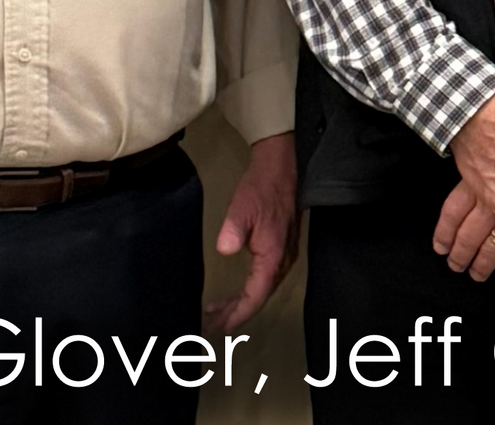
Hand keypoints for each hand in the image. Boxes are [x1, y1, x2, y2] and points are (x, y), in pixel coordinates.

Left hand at [206, 133, 299, 331]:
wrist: (282, 167)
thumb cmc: (262, 188)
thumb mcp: (243, 207)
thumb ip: (234, 230)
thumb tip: (225, 249)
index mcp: (273, 256)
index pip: (255, 296)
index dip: (237, 314)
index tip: (218, 327)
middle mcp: (282, 261)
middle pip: (260, 297)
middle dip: (236, 313)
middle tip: (210, 322)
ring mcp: (284, 255)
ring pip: (263, 289)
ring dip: (242, 303)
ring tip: (218, 311)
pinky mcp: (281, 248)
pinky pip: (265, 279)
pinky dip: (249, 290)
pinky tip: (236, 290)